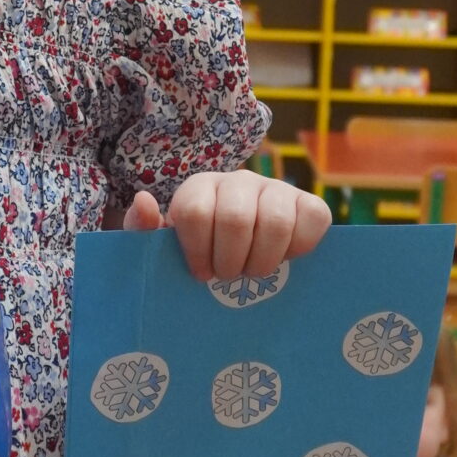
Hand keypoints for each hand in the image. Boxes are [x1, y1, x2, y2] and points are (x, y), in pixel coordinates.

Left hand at [121, 171, 330, 280]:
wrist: (243, 257)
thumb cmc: (201, 255)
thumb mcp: (165, 248)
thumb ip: (145, 230)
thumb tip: (144, 201)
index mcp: (200, 188)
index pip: (195, 212)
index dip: (198, 251)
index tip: (201, 273)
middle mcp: (238, 181)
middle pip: (234, 219)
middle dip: (231, 260)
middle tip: (229, 275)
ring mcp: (276, 189)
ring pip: (275, 222)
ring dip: (263, 260)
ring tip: (255, 270)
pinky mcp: (308, 203)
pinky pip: (313, 218)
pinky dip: (300, 247)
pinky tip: (285, 258)